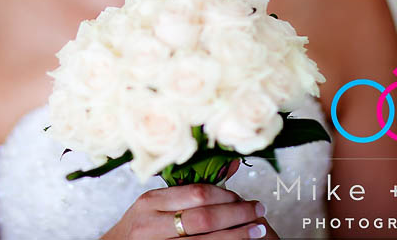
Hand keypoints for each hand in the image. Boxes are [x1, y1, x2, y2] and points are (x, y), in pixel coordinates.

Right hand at [101, 160, 278, 238]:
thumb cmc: (139, 227)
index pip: (196, 194)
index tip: (244, 197)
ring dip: (237, 235)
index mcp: (150, 202)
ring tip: (258, 231)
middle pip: (204, 218)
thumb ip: (186, 191)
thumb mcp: (154, 204)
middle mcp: (150, 225)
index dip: (226, 196)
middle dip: (237, 215)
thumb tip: (230, 164)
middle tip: (258, 211)